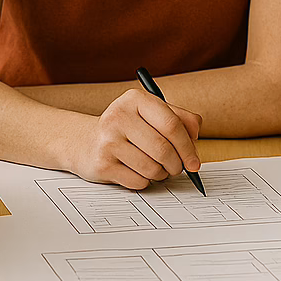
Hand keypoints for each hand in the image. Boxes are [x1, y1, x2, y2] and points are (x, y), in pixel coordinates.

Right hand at [72, 88, 202, 189]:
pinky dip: (145, 181)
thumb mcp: (150, 114)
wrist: (85, 141)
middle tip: (177, 168)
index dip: (188, 147)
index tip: (194, 162)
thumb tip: (195, 136)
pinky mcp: (102, 164)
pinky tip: (137, 171)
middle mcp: (118, 116)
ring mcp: (108, 141)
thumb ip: (179, 118)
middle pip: (163, 149)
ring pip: (152, 168)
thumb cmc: (126, 128)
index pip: (171, 124)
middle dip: (176, 165)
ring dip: (161, 174)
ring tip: (155, 168)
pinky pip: (138, 181)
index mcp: (135, 99)